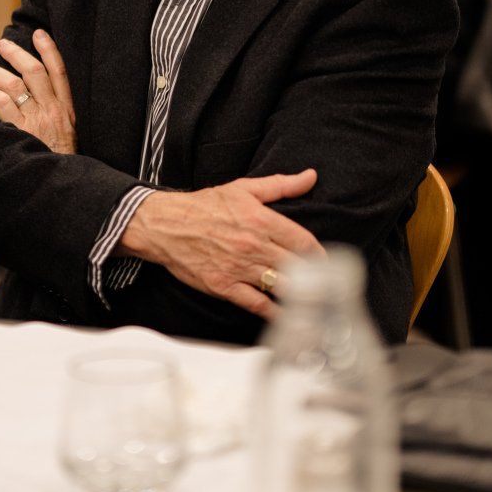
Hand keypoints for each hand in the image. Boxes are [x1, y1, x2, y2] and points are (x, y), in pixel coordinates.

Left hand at [0, 31, 75, 153]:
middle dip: (16, 54)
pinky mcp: (20, 131)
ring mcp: (37, 120)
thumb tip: (38, 99)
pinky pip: (1, 104)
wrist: (61, 184)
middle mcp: (53, 111)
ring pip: (15, 85)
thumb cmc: (62, 161)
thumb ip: (58, 116)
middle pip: (34, 72)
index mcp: (68, 110)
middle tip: (2, 44)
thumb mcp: (69, 136)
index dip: (50, 50)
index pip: (60, 72)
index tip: (39, 34)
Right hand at [119, 170, 326, 318]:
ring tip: (312, 299)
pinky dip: (273, 311)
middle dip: (314, 276)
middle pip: (296, 266)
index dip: (320, 254)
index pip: (303, 241)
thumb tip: (309, 177)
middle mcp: (253, 245)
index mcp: (260, 220)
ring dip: (298, 294)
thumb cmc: (202, 206)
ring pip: (280, 286)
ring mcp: (239, 268)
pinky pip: (256, 304)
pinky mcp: (224, 286)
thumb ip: (280, 185)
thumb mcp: (242, 189)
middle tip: (325, 283)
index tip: (326, 261)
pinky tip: (284, 313)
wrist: (164, 225)